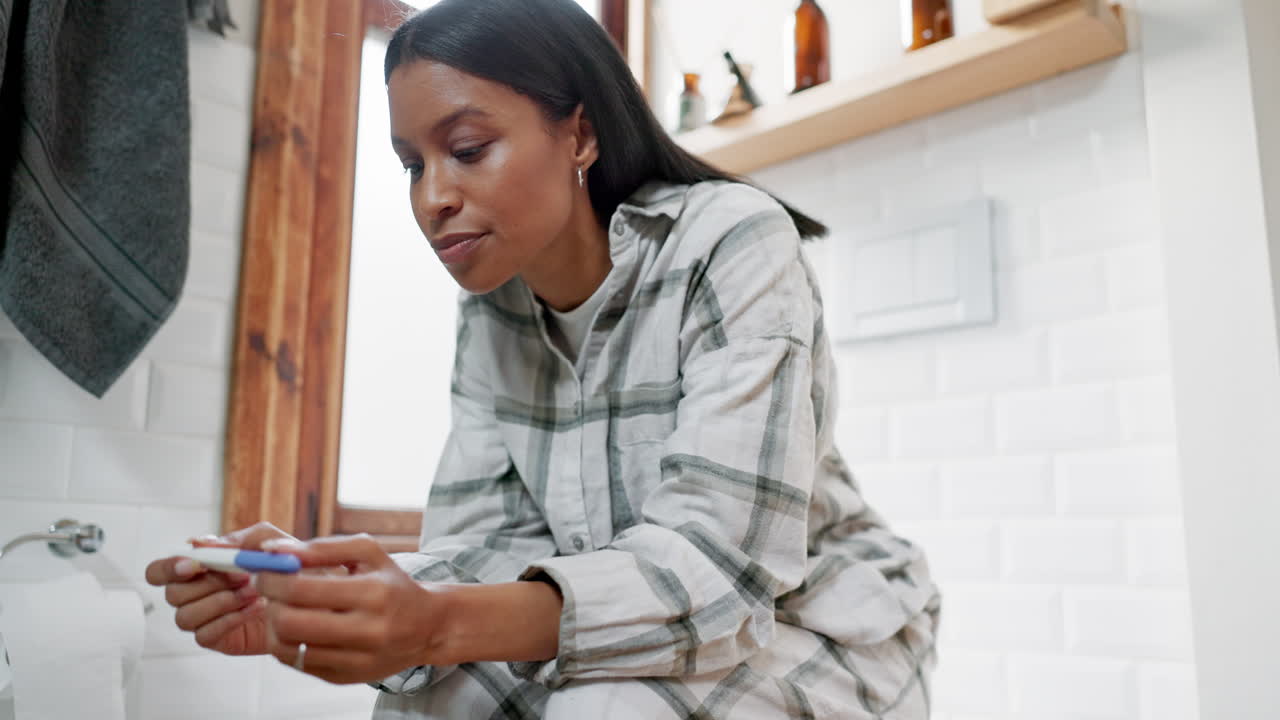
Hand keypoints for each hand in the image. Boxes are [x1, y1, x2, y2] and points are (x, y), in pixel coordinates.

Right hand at [144, 522, 292, 655]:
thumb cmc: (284, 565)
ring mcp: (203, 619)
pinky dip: (230, 620)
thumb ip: (235, 540)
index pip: (158, 572)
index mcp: (198, 568)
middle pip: (173, 594)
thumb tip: (197, 542)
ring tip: (254, 591)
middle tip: (242, 575)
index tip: (195, 564)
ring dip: (221, 601)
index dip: (168, 569)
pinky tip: (255, 608)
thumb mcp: (267, 541)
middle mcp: (194, 594)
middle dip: (208, 583)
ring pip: (185, 617)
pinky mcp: (217, 640)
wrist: (310, 596)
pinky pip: (204, 635)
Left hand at [254, 534, 446, 684]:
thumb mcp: (368, 553)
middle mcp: (367, 631)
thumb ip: (322, 548)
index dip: (272, 578)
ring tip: (282, 608)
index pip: (301, 588)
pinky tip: (297, 627)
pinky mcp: (344, 678)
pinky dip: (287, 643)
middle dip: (269, 602)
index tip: (266, 570)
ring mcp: (355, 660)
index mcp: (373, 593)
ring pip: (288, 647)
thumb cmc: (394, 585)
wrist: (427, 627)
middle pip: (290, 622)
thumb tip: (276, 551)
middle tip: (269, 589)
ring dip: (273, 625)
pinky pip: (297, 663)